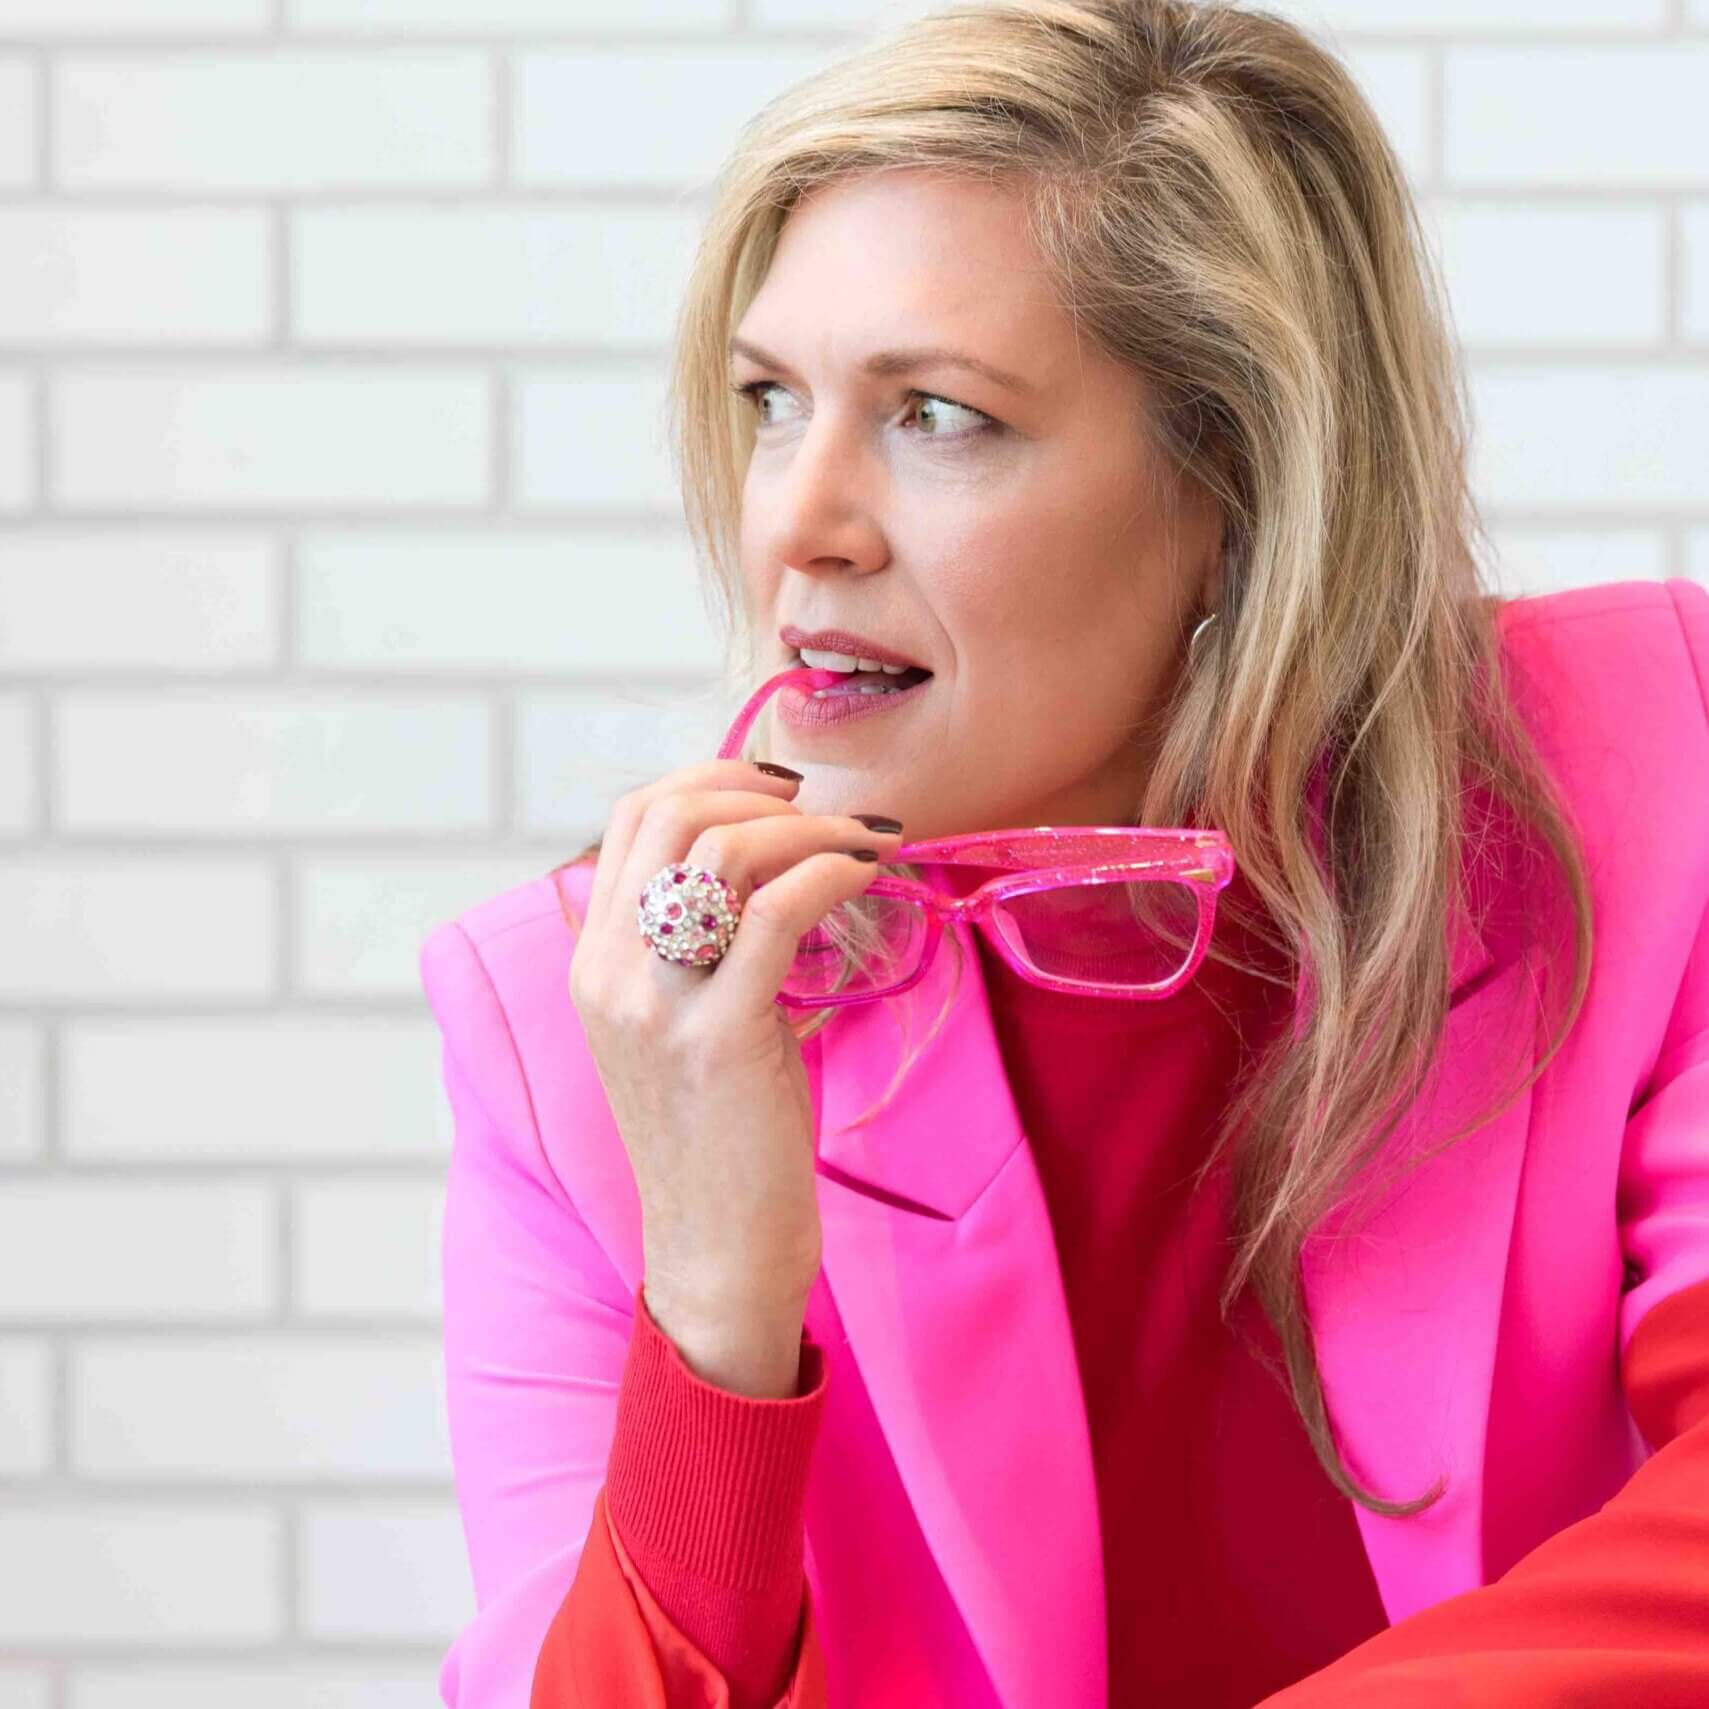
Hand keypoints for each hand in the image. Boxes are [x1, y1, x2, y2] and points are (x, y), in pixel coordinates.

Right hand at [566, 758, 903, 1327]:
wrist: (716, 1247)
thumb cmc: (718, 1132)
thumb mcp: (678, 1022)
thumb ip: (690, 943)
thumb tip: (762, 858)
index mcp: (593, 963)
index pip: (634, 819)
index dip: (712, 780)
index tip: (781, 789)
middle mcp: (608, 973)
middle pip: (672, 815)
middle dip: (761, 792)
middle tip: (828, 814)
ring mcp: (656, 1005)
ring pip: (723, 851)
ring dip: (808, 829)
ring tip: (862, 844)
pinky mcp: (718, 1038)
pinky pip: (774, 913)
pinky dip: (830, 873)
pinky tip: (867, 877)